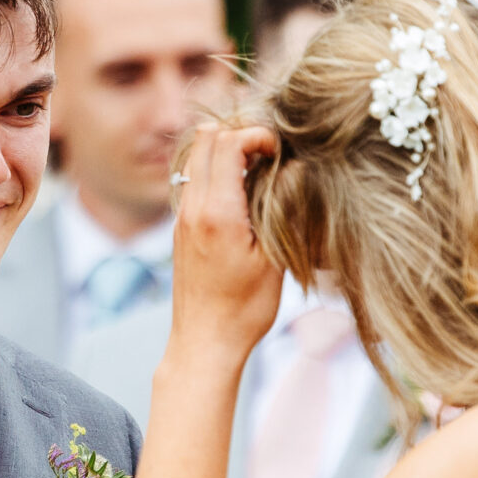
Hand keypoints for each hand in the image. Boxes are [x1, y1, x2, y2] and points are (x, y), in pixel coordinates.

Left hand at [167, 122, 284, 366]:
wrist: (204, 343)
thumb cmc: (244, 310)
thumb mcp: (274, 259)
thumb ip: (283, 208)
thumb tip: (297, 167)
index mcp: (216, 213)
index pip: (228, 143)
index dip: (258, 135)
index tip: (280, 151)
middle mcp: (192, 208)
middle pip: (205, 138)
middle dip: (240, 134)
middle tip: (270, 153)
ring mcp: (182, 217)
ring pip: (196, 157)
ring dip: (225, 150)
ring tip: (258, 169)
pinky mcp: (181, 228)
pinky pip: (194, 180)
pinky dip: (216, 171)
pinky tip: (242, 193)